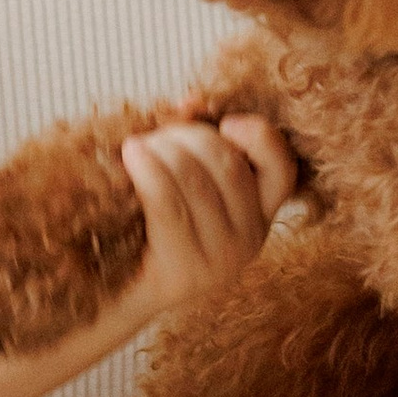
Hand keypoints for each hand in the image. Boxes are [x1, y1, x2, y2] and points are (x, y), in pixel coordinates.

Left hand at [118, 113, 298, 323]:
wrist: (114, 295)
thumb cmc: (147, 226)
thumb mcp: (181, 180)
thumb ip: (195, 142)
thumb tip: (192, 101)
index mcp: (261, 216)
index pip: (282, 168)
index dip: (258, 135)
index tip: (226, 122)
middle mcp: (251, 242)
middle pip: (228, 164)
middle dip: (188, 137)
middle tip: (154, 138)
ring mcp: (221, 262)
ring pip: (197, 179)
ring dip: (162, 150)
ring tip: (135, 146)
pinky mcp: (185, 273)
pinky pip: (169, 204)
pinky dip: (148, 170)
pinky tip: (130, 153)